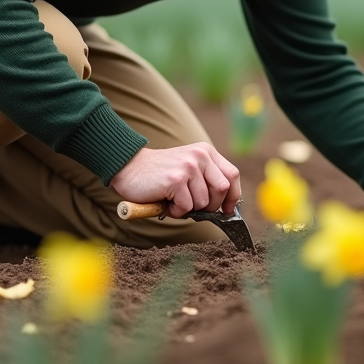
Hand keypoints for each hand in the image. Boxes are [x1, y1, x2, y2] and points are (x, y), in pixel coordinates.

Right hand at [111, 143, 241, 218]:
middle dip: (210, 206)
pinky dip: (176, 211)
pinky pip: (186, 207)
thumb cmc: (160, 175)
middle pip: (222, 190)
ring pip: (203, 202)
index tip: (227, 210)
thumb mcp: (188, 169)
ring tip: (173, 199)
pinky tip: (165, 200)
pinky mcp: (176, 180)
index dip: (233, 196)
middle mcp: (200, 156)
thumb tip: (226, 208)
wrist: (129, 167)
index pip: (232, 175)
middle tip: (191, 205)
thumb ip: (207, 180)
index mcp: (206, 152)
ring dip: (188, 209)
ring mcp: (188, 167)